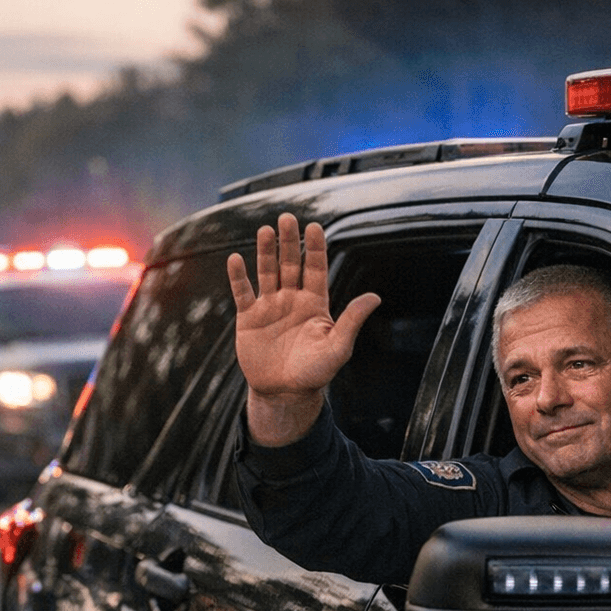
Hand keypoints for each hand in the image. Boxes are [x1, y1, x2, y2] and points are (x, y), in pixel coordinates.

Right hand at [228, 213, 380, 444]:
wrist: (284, 393)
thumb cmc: (315, 372)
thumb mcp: (338, 347)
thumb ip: (352, 321)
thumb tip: (375, 297)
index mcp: (314, 303)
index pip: (315, 268)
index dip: (314, 247)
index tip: (314, 227)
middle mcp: (292, 299)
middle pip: (290, 263)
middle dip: (289, 241)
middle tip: (287, 218)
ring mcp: (269, 306)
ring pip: (267, 272)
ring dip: (265, 252)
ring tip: (265, 230)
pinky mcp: (249, 318)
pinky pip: (243, 292)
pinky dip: (238, 276)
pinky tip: (236, 258)